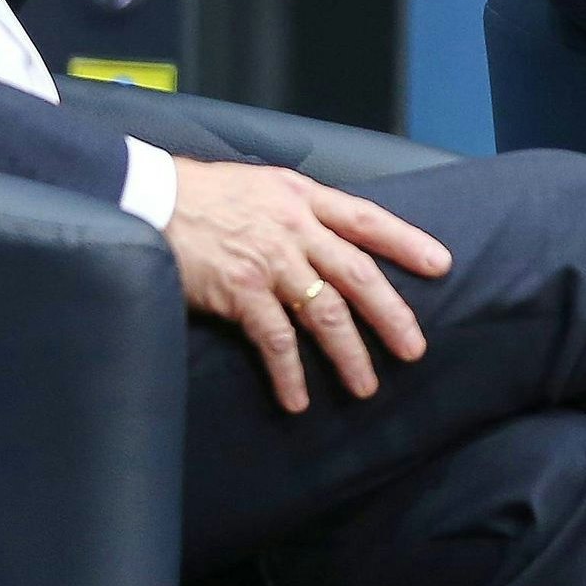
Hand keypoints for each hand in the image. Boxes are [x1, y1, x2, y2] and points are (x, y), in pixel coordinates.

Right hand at [164, 158, 448, 412]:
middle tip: (415, 349)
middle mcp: (294, 227)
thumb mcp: (259, 187)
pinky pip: (275, 340)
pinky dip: (290, 373)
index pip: (367, 219)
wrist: (145, 197)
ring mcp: (269, 260)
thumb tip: (327, 240)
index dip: (407, 242)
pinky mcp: (239, 291)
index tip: (441, 265)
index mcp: (302, 198)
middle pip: (358, 275)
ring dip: (349, 354)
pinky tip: (298, 399)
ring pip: (325, 313)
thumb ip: (296, 211)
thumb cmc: (199, 195)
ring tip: (366, 386)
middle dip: (391, 315)